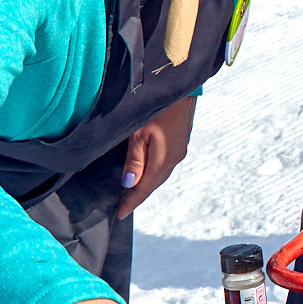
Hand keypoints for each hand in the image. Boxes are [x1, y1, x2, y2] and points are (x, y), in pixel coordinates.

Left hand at [118, 95, 196, 218]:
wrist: (182, 89)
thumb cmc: (158, 108)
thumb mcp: (139, 133)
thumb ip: (134, 160)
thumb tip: (129, 184)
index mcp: (163, 160)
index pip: (144, 188)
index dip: (131, 202)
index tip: (120, 214)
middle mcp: (174, 159)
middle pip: (153, 184)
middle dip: (138, 196)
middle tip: (123, 205)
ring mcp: (179, 151)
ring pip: (160, 175)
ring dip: (146, 184)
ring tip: (132, 191)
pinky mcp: (180, 143)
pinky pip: (165, 165)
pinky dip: (153, 173)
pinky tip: (146, 171)